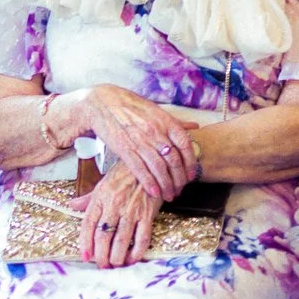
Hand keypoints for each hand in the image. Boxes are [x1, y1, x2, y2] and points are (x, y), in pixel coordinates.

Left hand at [73, 170, 161, 267]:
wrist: (148, 164)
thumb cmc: (124, 174)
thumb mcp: (103, 183)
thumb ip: (88, 199)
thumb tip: (72, 205)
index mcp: (101, 197)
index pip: (88, 224)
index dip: (85, 243)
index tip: (85, 256)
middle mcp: (114, 204)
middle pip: (103, 236)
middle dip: (101, 255)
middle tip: (101, 265)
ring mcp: (131, 210)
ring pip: (121, 240)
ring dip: (116, 257)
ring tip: (114, 264)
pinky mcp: (148, 214)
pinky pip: (142, 238)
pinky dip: (136, 252)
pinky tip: (132, 259)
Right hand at [79, 87, 197, 201]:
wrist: (103, 103)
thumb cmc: (132, 106)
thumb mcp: (156, 111)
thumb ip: (175, 121)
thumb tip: (195, 126)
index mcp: (166, 121)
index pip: (185, 145)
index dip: (190, 163)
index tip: (191, 175)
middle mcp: (155, 132)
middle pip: (174, 160)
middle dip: (179, 179)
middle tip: (180, 190)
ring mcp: (140, 141)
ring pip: (159, 168)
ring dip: (166, 185)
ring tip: (169, 195)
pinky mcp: (125, 149)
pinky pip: (140, 169)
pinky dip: (149, 183)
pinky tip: (154, 192)